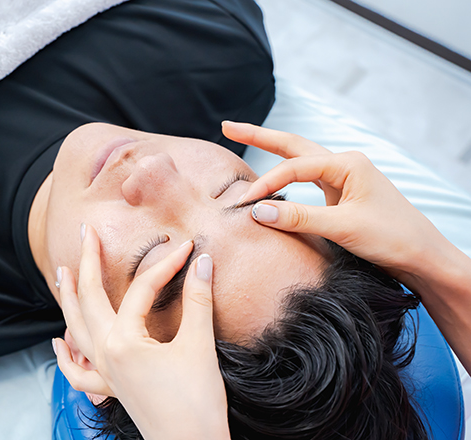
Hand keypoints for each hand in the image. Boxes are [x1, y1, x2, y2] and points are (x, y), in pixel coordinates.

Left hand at [53, 224, 229, 439]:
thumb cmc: (196, 403)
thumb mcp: (199, 346)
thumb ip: (199, 300)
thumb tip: (202, 261)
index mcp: (124, 340)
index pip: (143, 289)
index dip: (166, 264)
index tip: (186, 247)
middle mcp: (105, 353)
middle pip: (89, 298)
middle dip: (87, 262)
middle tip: (86, 232)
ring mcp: (104, 371)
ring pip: (76, 327)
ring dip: (68, 298)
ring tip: (61, 272)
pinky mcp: (110, 388)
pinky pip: (77, 370)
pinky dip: (65, 354)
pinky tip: (60, 341)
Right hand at [222, 121, 470, 372]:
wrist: (422, 257)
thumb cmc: (393, 238)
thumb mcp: (343, 227)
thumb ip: (299, 218)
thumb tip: (257, 211)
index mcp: (347, 164)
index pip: (293, 167)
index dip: (266, 183)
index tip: (243, 202)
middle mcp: (344, 165)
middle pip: (293, 145)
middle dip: (260, 136)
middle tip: (228, 127)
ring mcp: (343, 178)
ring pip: (299, 159)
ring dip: (271, 150)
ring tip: (244, 137)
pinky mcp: (341, 195)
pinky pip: (306, 179)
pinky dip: (285, 175)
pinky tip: (275, 175)